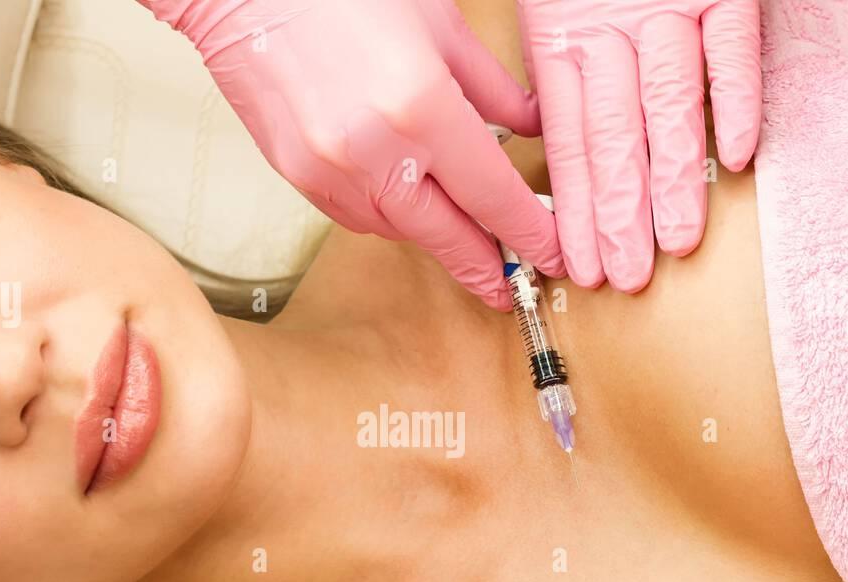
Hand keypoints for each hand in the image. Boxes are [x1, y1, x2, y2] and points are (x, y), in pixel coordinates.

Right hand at [138, 0, 565, 310]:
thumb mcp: (439, 22)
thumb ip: (491, 85)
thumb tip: (531, 125)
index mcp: (422, 105)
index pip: (491, 194)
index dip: (527, 232)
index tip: (549, 253)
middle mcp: (375, 150)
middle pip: (446, 233)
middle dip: (482, 266)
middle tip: (508, 289)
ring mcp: (331, 170)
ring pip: (400, 230)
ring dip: (434, 238)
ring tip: (461, 244)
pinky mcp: (299, 176)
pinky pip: (357, 217)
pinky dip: (388, 217)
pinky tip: (405, 207)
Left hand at [516, 0, 760, 291]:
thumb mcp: (545, 3)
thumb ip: (556, 65)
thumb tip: (550, 132)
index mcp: (562, 37)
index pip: (569, 142)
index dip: (574, 208)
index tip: (575, 262)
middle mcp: (612, 28)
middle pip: (616, 135)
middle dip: (619, 213)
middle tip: (625, 273)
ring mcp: (668, 6)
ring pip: (669, 102)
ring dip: (674, 176)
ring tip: (677, 240)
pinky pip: (732, 43)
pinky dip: (736, 96)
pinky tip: (736, 156)